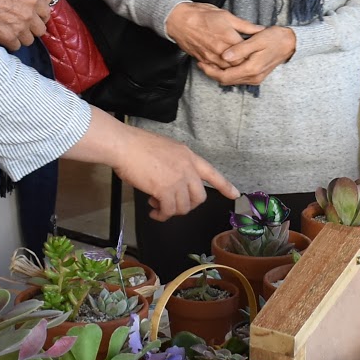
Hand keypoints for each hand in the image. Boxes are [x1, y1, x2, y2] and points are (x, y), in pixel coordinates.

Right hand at [0, 0, 48, 50]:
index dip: (41, 16)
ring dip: (24, 36)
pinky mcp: (7, 38)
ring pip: (29, 40)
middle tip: (25, 25)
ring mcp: (18, 28)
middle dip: (34, 28)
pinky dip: (12, 42)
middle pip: (40, 30)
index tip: (35, 16)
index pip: (46, 13)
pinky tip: (6, 35)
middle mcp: (28, 14)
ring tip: (15, 31)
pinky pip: (16, 46)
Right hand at [113, 128, 236, 220]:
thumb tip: (169, 182)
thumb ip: (174, 165)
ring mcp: (177, 179)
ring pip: (184, 207)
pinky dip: (161, 215)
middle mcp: (187, 168)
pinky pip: (168, 210)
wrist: (124, 145)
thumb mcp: (165, 150)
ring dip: (171, 211)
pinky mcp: (164, 190)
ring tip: (156, 206)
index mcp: (189, 156)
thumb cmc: (137, 145)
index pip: (212, 173)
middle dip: (188, 206)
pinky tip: (154, 212)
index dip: (225, 185)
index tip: (235, 194)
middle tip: (172, 205)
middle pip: (199, 197)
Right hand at [167, 2, 261, 66]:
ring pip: (227, 70)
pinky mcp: (202, 60)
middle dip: (245, 64)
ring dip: (234, 68)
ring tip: (241, 65)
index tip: (259, 53)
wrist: (178, 20)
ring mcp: (210, 57)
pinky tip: (226, 66)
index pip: (247, 53)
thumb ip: (245, 25)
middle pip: (238, 65)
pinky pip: (215, 70)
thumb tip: (260, 29)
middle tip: (252, 62)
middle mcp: (220, 50)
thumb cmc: (202, 15)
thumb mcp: (226, 16)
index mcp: (229, 38)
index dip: (254, 55)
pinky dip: (221, 69)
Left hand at [204, 26, 295, 85]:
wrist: (290, 43)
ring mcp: (255, 78)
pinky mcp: (256, 76)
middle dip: (212, 73)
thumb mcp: (257, 40)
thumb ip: (240, 49)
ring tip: (209, 62)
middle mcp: (253, 77)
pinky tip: (222, 64)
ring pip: (231, 80)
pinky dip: (228, 72)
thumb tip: (224, 56)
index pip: (225, 76)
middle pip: (226, 81)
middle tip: (201, 63)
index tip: (201, 63)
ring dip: (219, 73)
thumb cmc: (274, 38)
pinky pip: (238, 77)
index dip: (211, 71)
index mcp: (251, 69)